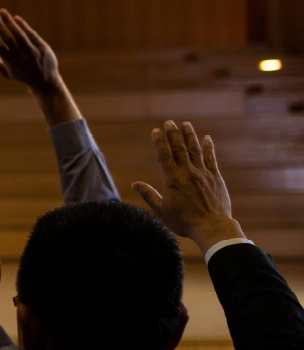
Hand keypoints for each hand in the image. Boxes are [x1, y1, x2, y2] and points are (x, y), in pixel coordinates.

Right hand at [0, 10, 80, 124]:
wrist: (45, 81)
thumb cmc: (22, 75)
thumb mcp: (6, 74)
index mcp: (11, 65)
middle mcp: (22, 58)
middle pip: (9, 38)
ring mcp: (34, 53)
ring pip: (20, 34)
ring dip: (10, 22)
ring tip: (2, 11)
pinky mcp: (43, 48)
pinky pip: (31, 34)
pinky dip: (23, 26)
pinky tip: (15, 18)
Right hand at [133, 120, 244, 253]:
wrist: (212, 227)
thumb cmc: (184, 221)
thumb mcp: (162, 211)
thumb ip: (149, 195)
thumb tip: (135, 184)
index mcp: (172, 180)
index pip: (164, 156)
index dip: (159, 142)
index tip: (156, 131)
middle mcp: (187, 173)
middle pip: (179, 149)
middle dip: (173, 134)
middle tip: (169, 122)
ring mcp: (202, 174)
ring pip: (195, 150)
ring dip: (190, 136)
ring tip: (185, 124)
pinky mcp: (215, 177)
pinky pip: (210, 158)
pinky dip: (208, 147)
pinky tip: (207, 138)